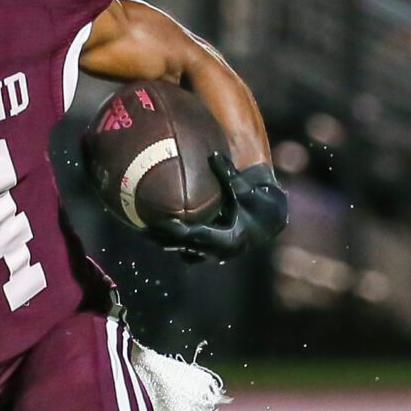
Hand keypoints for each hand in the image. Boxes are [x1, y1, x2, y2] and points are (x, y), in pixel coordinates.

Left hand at [152, 157, 286, 263]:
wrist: (269, 219)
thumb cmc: (258, 200)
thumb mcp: (244, 188)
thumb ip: (228, 174)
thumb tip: (213, 155)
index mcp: (228, 239)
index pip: (196, 236)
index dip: (176, 230)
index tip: (159, 221)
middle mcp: (218, 252)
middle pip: (183, 247)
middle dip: (162, 238)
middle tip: (141, 226)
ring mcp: (213, 254)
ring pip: (182, 251)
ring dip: (164, 242)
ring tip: (142, 230)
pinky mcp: (210, 252)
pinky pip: (186, 250)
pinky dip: (173, 242)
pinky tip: (156, 231)